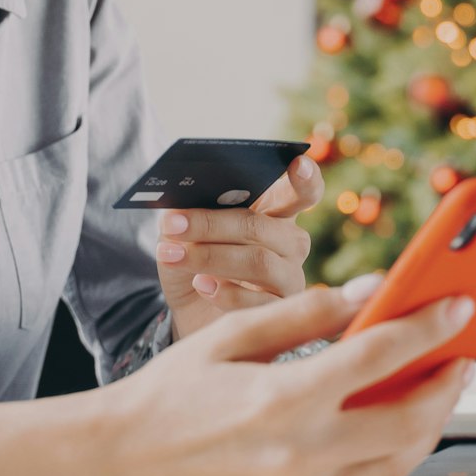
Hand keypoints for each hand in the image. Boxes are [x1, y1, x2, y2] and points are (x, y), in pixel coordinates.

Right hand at [100, 275, 475, 475]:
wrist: (117, 465)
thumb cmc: (169, 398)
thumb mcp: (233, 336)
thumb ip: (307, 313)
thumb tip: (369, 291)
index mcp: (283, 399)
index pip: (382, 356)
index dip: (430, 326)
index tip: (459, 307)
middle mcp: (298, 456)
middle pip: (409, 421)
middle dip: (448, 385)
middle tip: (462, 358)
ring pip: (394, 466)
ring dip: (425, 428)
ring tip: (433, 394)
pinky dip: (374, 460)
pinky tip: (376, 432)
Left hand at [156, 154, 321, 339]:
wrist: (189, 308)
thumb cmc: (193, 258)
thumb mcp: (184, 229)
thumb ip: (187, 210)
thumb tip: (177, 204)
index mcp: (276, 210)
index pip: (304, 190)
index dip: (305, 178)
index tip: (296, 164)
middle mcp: (290, 242)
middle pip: (262, 226)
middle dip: (212, 223)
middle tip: (171, 223)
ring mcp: (290, 278)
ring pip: (259, 262)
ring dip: (209, 257)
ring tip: (172, 255)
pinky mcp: (279, 312)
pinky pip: (258, 302)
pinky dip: (224, 292)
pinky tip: (201, 285)